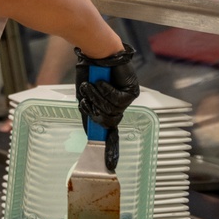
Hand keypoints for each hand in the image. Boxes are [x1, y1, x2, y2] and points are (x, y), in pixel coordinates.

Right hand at [74, 44, 138, 170]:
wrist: (95, 53)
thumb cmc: (90, 72)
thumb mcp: (86, 97)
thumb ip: (89, 113)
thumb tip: (90, 133)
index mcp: (110, 107)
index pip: (112, 132)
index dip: (111, 149)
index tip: (111, 165)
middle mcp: (121, 105)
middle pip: (108, 122)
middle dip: (94, 109)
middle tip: (87, 95)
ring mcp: (128, 98)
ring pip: (112, 111)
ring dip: (97, 97)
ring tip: (93, 84)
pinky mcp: (132, 90)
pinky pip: (117, 100)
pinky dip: (105, 90)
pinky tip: (103, 80)